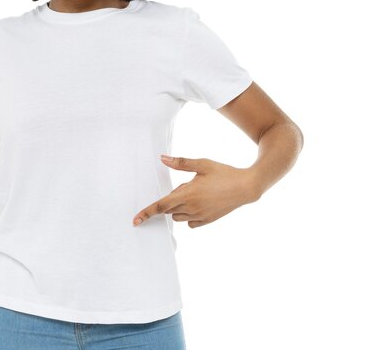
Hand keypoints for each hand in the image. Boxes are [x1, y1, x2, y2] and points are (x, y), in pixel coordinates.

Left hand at [132, 155, 261, 228]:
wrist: (246, 187)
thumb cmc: (224, 173)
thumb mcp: (202, 164)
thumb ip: (181, 163)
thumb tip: (162, 159)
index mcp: (187, 194)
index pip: (161, 206)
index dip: (146, 212)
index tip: (135, 220)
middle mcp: (191, 208)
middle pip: (169, 210)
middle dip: (170, 201)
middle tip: (187, 186)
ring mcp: (200, 216)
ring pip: (178, 217)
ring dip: (178, 209)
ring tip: (195, 194)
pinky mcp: (207, 221)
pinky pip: (190, 223)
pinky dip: (189, 216)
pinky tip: (199, 204)